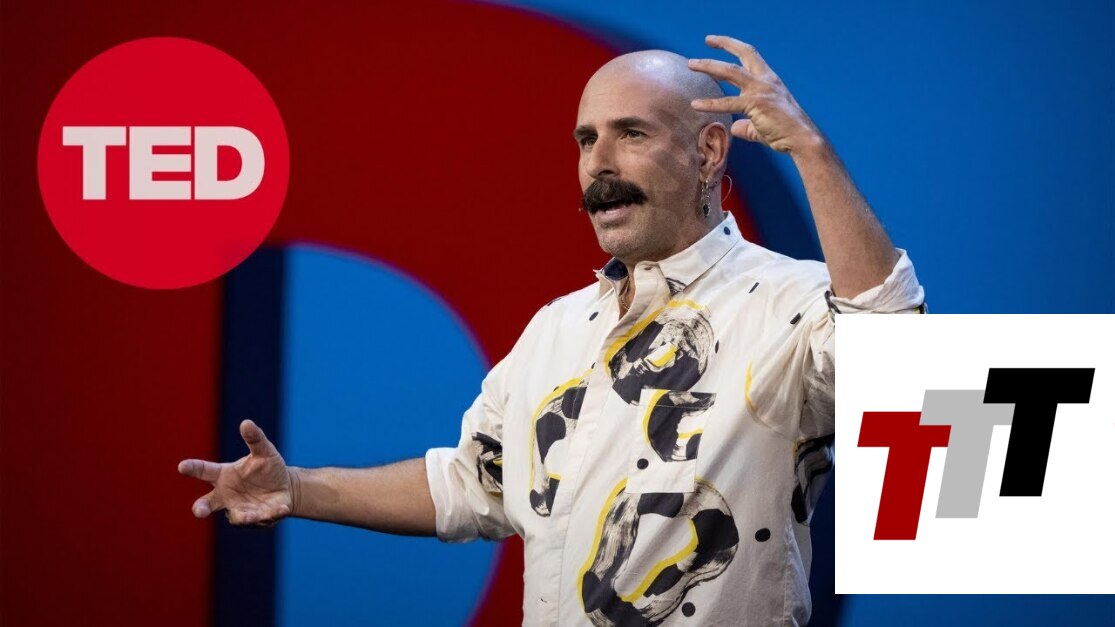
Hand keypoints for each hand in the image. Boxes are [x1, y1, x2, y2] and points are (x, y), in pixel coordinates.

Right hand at [178, 419, 294, 526]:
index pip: (204, 471)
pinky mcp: (260, 518)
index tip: (182, 466)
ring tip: (252, 516)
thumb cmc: (267, 468)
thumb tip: (246, 422)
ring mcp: (242, 509)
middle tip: (199, 511)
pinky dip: (273, 514)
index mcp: (223, 476)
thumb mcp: (264, 451)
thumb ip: (255, 439)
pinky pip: (264, 518)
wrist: (285, 487)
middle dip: (202, 508)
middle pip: (208, 503)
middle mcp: (227, 496)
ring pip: (237, 516)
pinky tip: (282, 509)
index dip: (192, 468)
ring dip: (244, 516)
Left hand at [689, 35, 823, 153]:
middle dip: (724, 44)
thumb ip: (747, 124)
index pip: (750, 55)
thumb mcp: (762, 125)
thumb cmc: (784, 132)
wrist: (801, 138)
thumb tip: (735, 127)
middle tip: (706, 39)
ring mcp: (760, 90)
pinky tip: (695, 104)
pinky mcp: (755, 104)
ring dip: (709, 65)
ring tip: (691, 64)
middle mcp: (765, 80)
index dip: (734, 46)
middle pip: (743, 54)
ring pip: (730, 71)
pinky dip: (710, 103)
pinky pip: (728, 102)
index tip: (717, 42)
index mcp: (769, 80)